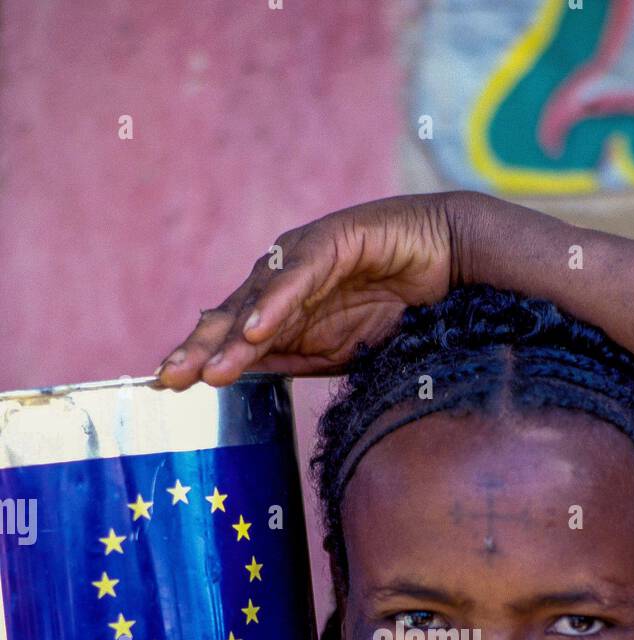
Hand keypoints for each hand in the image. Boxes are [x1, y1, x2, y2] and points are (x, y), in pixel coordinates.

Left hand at [155, 191, 477, 387]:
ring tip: (207, 371)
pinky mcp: (334, 240)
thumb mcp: (337, 350)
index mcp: (283, 307)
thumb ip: (292, 359)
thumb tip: (243, 378)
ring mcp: (305, 257)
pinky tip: (255, 331)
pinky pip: (299, 277)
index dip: (202, 359)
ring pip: (259, 301)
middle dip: (199, 349)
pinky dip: (276, 303)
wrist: (451, 263)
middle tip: (167, 379)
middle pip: (233, 317)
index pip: (233, 337)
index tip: (167, 389)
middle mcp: (284, 279)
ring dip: (232, 338)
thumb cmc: (398, 307)